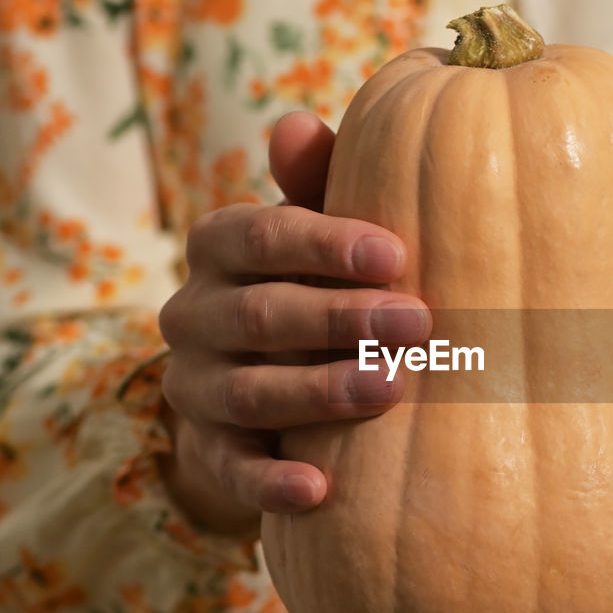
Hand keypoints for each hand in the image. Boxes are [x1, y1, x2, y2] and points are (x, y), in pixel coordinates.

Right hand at [157, 112, 429, 536]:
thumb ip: (315, 185)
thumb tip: (295, 124)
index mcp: (219, 247)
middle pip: (261, 314)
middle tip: (419, 323)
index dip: (326, 244)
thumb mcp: (315, 234)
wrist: (264, 386)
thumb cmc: (312, 284)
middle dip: (341, 318)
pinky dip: (271, 480)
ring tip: (391, 389)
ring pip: (250, 391)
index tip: (396, 254)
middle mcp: (193, 314)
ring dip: (320, 390)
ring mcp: (194, 387)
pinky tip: (321, 488)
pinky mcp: (207, 452)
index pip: (261, 235)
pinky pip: (232, 471)